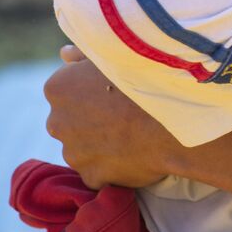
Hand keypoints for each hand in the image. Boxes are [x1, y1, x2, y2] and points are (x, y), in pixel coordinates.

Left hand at [44, 46, 177, 189]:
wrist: (174, 118)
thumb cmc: (146, 78)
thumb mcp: (114, 54)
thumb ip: (83, 54)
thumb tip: (63, 54)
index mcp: (57, 88)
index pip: (65, 90)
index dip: (91, 89)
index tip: (114, 89)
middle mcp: (57, 122)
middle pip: (70, 121)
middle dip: (89, 119)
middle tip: (123, 112)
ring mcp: (73, 154)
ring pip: (83, 147)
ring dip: (100, 143)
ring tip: (133, 132)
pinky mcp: (92, 177)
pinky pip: (99, 170)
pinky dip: (113, 165)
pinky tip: (135, 152)